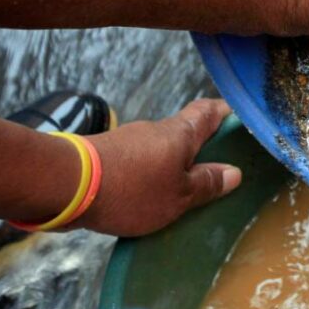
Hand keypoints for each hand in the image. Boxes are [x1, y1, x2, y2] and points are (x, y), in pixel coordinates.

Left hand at [73, 99, 240, 236]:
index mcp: (181, 133)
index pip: (211, 110)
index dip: (228, 113)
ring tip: (182, 193)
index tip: (243, 125)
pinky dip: (150, 174)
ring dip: (173, 165)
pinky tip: (148, 197)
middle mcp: (157, 129)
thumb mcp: (178, 196)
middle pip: (187, 131)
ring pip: (162, 148)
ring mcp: (130, 139)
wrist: (65, 185)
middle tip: (218, 171)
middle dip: (202, 148)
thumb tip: (234, 172)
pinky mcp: (108, 154)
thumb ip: (206, 184)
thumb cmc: (132, 188)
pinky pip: (140, 161)